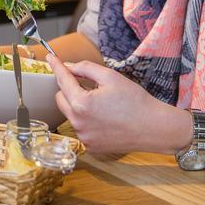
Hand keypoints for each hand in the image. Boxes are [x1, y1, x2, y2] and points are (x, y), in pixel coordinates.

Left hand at [47, 54, 188, 154]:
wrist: (154, 128)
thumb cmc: (135, 100)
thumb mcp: (110, 77)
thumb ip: (85, 68)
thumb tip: (67, 66)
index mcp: (81, 104)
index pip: (62, 80)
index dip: (57, 66)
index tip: (50, 57)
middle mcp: (78, 123)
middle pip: (61, 98)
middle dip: (69, 88)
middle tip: (89, 84)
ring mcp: (84, 137)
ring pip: (70, 114)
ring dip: (78, 105)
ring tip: (102, 104)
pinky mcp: (90, 146)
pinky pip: (80, 128)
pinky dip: (87, 120)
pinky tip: (105, 118)